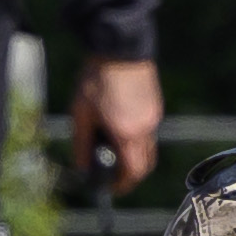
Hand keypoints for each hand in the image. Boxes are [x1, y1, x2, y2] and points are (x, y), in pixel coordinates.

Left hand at [74, 57, 163, 189]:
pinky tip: (119, 127)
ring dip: (133, 156)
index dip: (122, 185)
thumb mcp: (81, 114)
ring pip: (148, 148)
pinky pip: (149, 132)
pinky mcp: (155, 104)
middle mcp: (146, 128)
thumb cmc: (96, 78)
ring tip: (112, 148)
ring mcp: (154, 116)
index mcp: (128, 134)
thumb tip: (81, 168)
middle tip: (112, 175)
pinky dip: (136, 139)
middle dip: (130, 174)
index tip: (110, 188)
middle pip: (145, 165)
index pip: (132, 172)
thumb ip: (81, 144)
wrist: (120, 46)